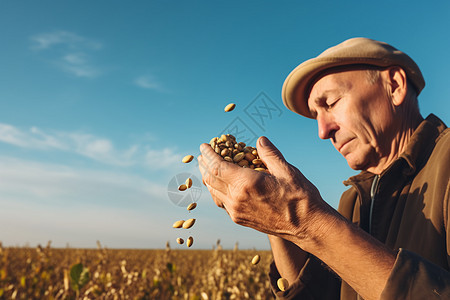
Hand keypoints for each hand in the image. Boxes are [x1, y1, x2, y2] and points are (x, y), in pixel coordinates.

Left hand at [198, 136, 327, 244]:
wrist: (307, 226)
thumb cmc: (300, 197)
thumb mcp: (286, 170)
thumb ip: (269, 153)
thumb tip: (259, 140)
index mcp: (246, 183)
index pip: (217, 166)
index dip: (209, 154)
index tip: (204, 145)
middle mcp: (237, 199)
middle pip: (211, 179)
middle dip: (204, 165)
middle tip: (203, 155)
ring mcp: (237, 211)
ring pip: (214, 192)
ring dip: (208, 178)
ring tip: (207, 167)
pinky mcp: (240, 219)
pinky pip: (222, 202)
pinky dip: (216, 190)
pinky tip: (219, 185)